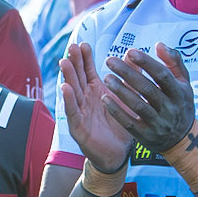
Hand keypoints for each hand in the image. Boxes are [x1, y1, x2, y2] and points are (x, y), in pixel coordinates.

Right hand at [60, 41, 131, 170]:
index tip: (83, 44)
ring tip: (64, 62)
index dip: (85, 58)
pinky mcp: (78, 127)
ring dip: (68, 77)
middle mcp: (85, 99)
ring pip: (72, 91)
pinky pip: (73, 111)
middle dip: (74, 62)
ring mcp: (80, 113)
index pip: (88, 70)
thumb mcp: (127, 98)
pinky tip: (66, 88)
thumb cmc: (120, 125)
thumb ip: (129, 78)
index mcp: (96, 91)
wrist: (118, 153)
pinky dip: (69, 100)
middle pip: (78, 77)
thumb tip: (132, 56)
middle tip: (72, 47)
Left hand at [103, 41, 194, 154]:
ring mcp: (158, 123)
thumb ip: (174, 62)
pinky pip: (129, 122)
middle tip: (110, 61)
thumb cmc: (179, 104)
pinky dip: (116, 110)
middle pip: (147, 88)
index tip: (129, 51)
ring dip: (120, 91)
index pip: (162, 75)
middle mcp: (170, 108)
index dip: (146, 63)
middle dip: (128, 73)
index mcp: (180, 92)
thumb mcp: (184, 84)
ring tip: (106, 77)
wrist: (181, 140)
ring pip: (137, 105)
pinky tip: (104, 98)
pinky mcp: (145, 136)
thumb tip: (159, 44)